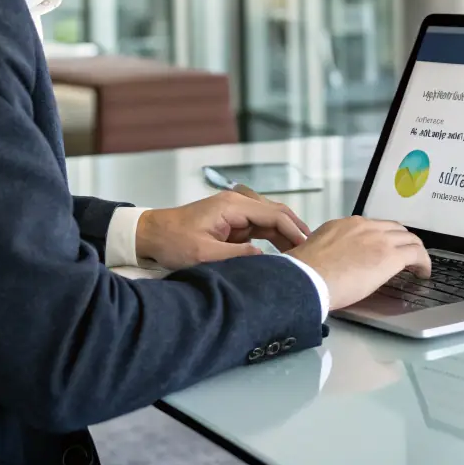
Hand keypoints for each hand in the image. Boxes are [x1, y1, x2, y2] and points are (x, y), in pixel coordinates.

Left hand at [135, 191, 310, 269]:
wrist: (149, 235)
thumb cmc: (172, 241)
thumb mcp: (204, 254)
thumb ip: (238, 256)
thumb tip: (267, 260)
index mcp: (233, 206)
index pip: (274, 214)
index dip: (294, 231)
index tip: (308, 247)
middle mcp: (237, 204)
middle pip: (276, 214)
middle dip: (295, 231)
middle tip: (313, 251)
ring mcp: (234, 213)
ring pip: (269, 221)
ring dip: (285, 236)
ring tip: (302, 255)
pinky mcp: (231, 223)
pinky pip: (259, 228)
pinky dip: (272, 239)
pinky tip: (282, 253)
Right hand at [287, 216, 430, 310]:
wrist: (309, 277)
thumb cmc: (308, 271)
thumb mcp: (319, 249)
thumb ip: (333, 249)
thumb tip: (336, 261)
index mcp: (346, 225)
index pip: (373, 226)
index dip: (383, 238)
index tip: (384, 248)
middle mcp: (365, 227)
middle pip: (395, 228)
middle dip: (403, 240)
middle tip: (406, 255)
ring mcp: (380, 239)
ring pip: (409, 238)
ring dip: (415, 251)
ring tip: (418, 264)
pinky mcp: (391, 256)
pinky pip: (417, 254)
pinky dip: (423, 262)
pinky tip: (423, 273)